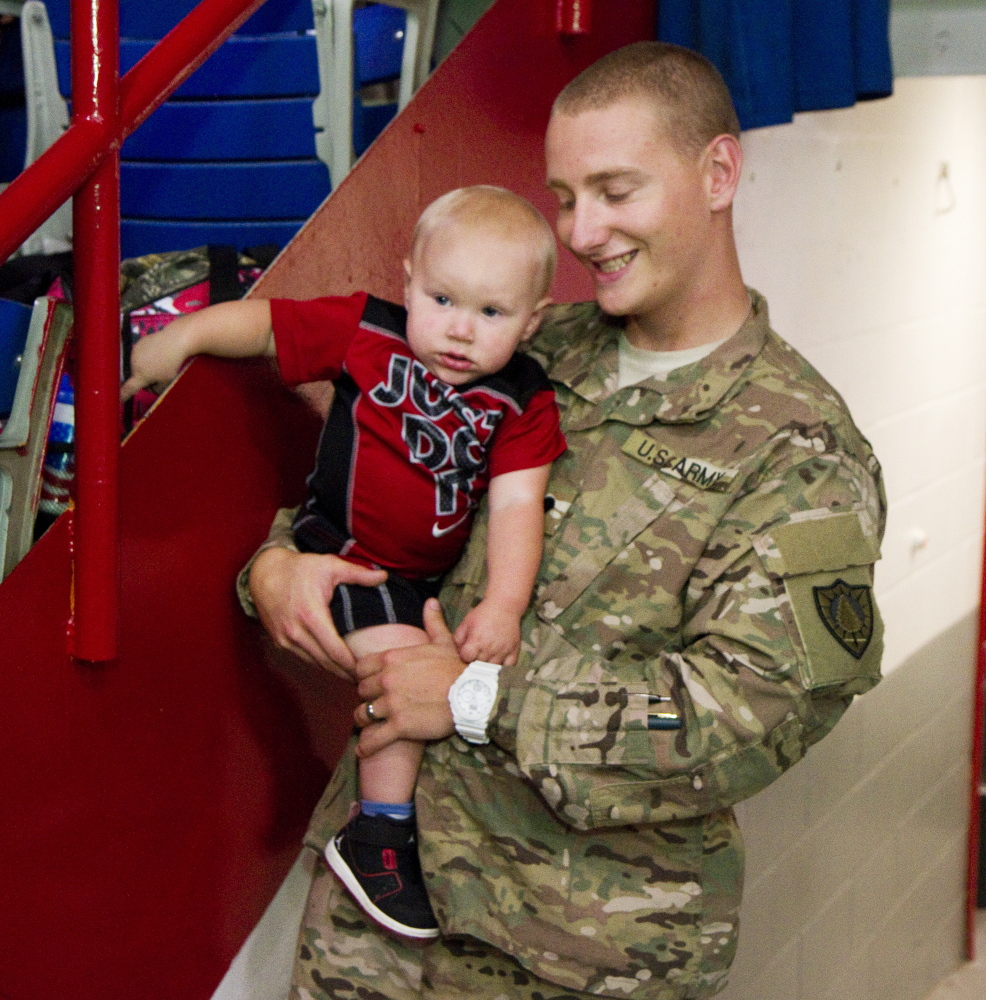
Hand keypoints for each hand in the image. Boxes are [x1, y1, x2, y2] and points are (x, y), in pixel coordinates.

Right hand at [121, 322, 192, 400]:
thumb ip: (157, 388)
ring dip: (143, 366)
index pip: (128, 388)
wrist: (174, 340)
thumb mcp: (167, 380)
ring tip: (158, 361)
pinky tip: (156, 352)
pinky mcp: (137, 344)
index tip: (118, 399)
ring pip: (136, 364)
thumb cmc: (172, 363)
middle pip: (134, 375)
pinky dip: (145, 355)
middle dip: (143, 377)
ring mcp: (134, 352)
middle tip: (157, 374)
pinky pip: (139, 354)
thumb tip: (151, 388)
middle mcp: (133, 364)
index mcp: (140, 375)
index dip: (123, 395)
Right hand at [248, 546, 386, 677]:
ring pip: (314, 663)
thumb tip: (384, 576)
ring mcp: (285, 639)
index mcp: (311, 616)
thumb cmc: (300, 568)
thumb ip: (358, 574)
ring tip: (353, 675)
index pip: (335, 651)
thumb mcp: (330, 565)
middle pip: (325, 663)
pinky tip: (333, 665)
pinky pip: (303, 657)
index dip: (351, 665)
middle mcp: (296, 632)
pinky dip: (318, 662)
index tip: (368, 670)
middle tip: (366, 679)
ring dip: (332, 671)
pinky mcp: (279, 641)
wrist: (264, 572)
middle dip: (345, 673)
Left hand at [354, 599, 465, 756]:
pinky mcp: (399, 726)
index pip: (361, 668)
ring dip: (364, 721)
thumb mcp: (444, 642)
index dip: (364, 676)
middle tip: (374, 704)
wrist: (473, 694)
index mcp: (393, 658)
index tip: (371, 683)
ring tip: (369, 725)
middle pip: (360, 691)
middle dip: (366, 698)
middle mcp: (387, 680)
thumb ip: (432, 622)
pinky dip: (366, 746)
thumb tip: (431, 602)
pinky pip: (373, 739)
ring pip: (362, 714)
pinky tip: (363, 750)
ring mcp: (391, 704)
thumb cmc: (458, 668)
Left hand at [454, 599, 520, 666]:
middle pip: (479, 665)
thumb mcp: (466, 622)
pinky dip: (503, 668)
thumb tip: (458, 653)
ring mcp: (503, 651)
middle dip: (475, 662)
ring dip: (488, 666)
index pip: (466, 658)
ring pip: (492, 668)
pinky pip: (509, 666)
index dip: (464, 656)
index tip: (467, 652)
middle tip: (476, 656)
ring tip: (486, 660)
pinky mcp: (514, 651)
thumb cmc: (483, 614)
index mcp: (476, 640)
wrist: (504, 606)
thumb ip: (458, 639)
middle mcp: (490, 648)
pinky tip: (499, 663)